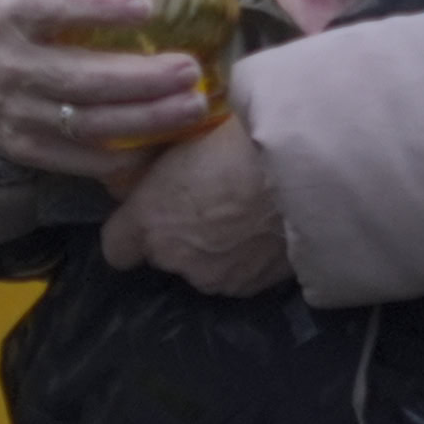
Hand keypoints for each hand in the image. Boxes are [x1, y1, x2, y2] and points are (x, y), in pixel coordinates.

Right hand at [0, 0, 223, 189]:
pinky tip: (158, 145)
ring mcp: (17, 113)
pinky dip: (121, 158)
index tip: (146, 6)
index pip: (51, 7)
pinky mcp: (25, 150)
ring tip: (192, 106)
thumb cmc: (10, 32)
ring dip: (146, 118)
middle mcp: (10, 66)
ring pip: (88, 123)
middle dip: (142, 76)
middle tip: (189, 70)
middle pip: (81, 77)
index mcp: (9, 15)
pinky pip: (79, 160)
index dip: (98, 6)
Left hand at [99, 113, 292, 293]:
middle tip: (210, 199)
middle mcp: (175, 258)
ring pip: (203, 266)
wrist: (307, 170)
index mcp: (149, 220)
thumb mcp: (188, 136)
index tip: (148, 212)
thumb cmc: (242, 139)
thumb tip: (160, 169)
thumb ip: (166, 165)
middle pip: (164, 254)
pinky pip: (238, 274)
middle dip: (180, 233)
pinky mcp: (253, 288)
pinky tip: (266, 227)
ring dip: (215, 248)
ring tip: (245, 213)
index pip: (115, 247)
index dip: (131, 230)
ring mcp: (216, 279)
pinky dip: (248, 257)